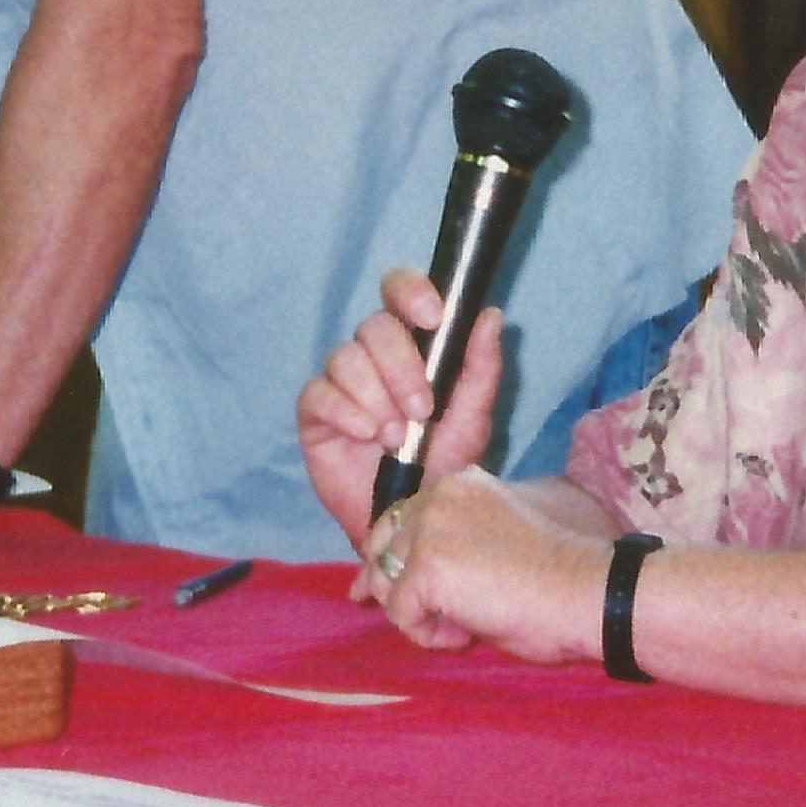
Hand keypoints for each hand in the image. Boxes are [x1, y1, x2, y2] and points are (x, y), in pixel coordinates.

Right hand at [296, 267, 506, 544]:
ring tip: (396, 437)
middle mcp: (372, 354)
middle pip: (373, 326)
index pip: (399, 290)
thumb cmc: (443, 464)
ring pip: (345, 358)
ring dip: (376, 397)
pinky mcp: (315, 411)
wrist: (413, 517)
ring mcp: (340, 381)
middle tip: (421, 410)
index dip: (410, 291)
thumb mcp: (473, 417)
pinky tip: (366, 436)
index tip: (433, 316)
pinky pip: (318, 393)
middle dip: (401, 367)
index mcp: (412, 343)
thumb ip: (481, 367)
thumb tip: (491, 314)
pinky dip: (346, 412)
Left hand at [356, 468, 610, 663]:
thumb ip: (440, 551)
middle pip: (381, 551)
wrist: (586, 590)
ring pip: (386, 584)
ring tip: (465, 625)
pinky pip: (401, 614)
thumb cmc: (552, 577)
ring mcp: (428, 530)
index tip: (438, 597)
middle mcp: (435, 497)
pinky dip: (427, 635)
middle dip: (404, 589)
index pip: (398, 524)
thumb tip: (363, 586)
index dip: (405, 566)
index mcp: (457, 484)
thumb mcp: (488, 545)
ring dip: (419, 614)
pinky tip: (465, 634)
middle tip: (448, 616)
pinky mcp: (427, 567)